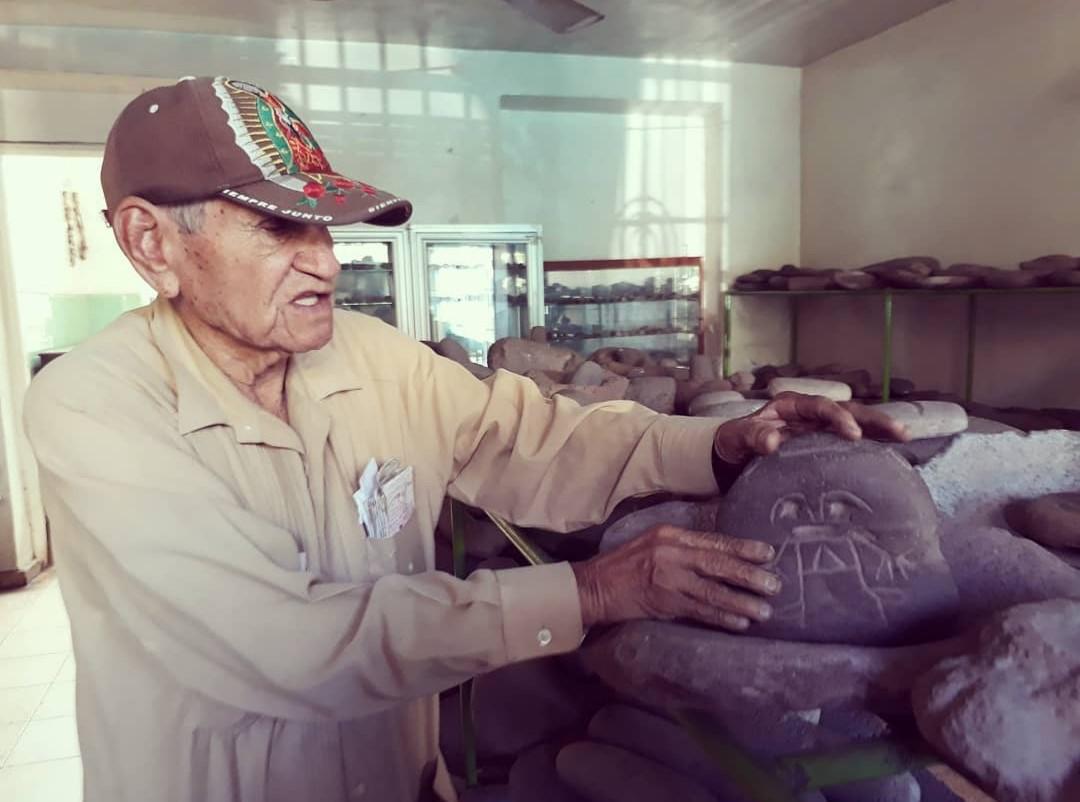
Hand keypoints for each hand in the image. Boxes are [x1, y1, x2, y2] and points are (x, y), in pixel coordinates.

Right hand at [571, 524, 781, 631]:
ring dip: (740, 601)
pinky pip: (698, 610)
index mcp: (670, 535)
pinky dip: (720, 616)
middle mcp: (670, 552)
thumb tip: (718, 555)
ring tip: (764, 611)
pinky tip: (738, 622)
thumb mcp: (652, 544)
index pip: (713, 541)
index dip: (742, 548)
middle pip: (717, 564)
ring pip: (712, 590)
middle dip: (748, 575)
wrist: (593, 586)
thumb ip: (682, 547)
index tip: (767, 554)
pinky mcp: (663, 601)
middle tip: (774, 585)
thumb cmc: (624, 565)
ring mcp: (667, 577)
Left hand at [713, 392, 908, 466]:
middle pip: (847, 411)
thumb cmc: (734, 441)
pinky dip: (870, 446)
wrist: (732, 455)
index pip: (821, 407)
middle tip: (899, 431)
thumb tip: (774, 440)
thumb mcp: (737, 437)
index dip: (839, 418)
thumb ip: (753, 436)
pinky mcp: (822, 445)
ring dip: (878, 430)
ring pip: (854, 424)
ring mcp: (818, 429)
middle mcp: (810, 413)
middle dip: (873, 420)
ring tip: (904, 438)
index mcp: (791, 405)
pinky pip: (850, 443)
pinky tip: (891, 455)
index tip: (853, 433)